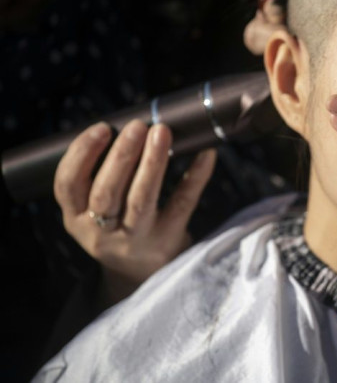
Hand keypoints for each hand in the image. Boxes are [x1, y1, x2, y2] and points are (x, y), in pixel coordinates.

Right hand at [54, 120, 215, 303]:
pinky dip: (196, 176)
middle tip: (138, 125)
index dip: (82, 155)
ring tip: (162, 132)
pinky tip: (206, 153)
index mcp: (76, 220)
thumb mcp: (96, 211)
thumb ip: (103, 176)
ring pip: (141, 200)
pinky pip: (182, 204)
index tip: (102, 127)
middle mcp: (102, 233)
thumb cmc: (119, 226)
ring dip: (152, 163)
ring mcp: (136, 239)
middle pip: (106, 193)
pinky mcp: (168, 240)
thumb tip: (131, 123)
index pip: (67, 186)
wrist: (142, 276)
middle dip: (121, 155)